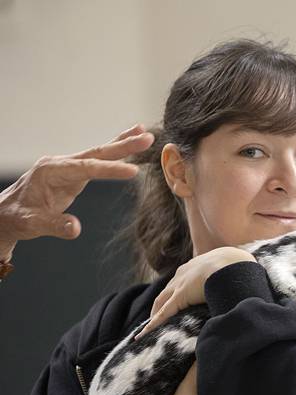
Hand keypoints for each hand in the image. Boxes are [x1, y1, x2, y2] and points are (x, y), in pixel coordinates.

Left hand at [0, 124, 153, 260]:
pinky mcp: (73, 172)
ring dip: (122, 144)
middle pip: (97, 153)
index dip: (110, 170)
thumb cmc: (17, 218)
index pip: (87, 169)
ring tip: (143, 133)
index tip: (133, 172)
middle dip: (123, 146)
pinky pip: (97, 160)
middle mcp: (60, 163)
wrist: (6, 214)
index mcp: (51, 171)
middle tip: (147, 139)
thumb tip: (76, 228)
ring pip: (99, 152)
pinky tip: (126, 144)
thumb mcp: (33, 224)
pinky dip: (113, 152)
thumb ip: (55, 225)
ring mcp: (67, 166)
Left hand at [134, 246, 256, 338]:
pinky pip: (162, 314)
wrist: (234, 263)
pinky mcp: (179, 297)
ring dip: (156, 316)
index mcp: (198, 266)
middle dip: (161, 305)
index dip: (177, 293)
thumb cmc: (240, 265)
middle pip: (167, 292)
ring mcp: (180, 285)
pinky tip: (143, 336)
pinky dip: (152, 326)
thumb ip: (235, 277)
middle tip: (158, 319)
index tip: (177, 302)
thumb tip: (247, 285)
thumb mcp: (237, 268)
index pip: (182, 282)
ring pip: (161, 303)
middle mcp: (184, 273)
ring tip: (150, 330)